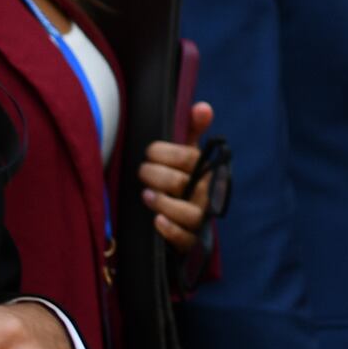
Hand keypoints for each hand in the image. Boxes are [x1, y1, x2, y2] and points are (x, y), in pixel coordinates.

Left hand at [141, 100, 215, 249]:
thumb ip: (193, 130)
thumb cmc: (184, 180)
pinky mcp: (190, 241)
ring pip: (188, 213)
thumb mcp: (188, 155)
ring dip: (164, 202)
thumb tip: (203, 107)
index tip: (149, 151)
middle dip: (157, 175)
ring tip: (146, 195)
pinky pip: (184, 238)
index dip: (165, 152)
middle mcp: (206, 194)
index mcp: (206, 170)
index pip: (188, 158)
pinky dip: (170, 230)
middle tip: (141, 171)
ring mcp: (199, 218)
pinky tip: (156, 220)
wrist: (185, 219)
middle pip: (184, 183)